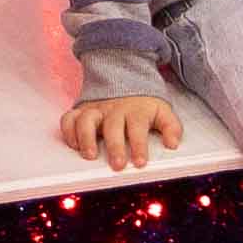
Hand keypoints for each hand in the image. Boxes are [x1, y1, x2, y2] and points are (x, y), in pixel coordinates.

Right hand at [63, 96, 183, 170]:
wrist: (124, 77)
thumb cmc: (143, 104)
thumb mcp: (162, 111)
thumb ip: (171, 127)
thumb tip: (173, 144)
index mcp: (136, 110)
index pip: (137, 127)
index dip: (138, 145)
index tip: (139, 162)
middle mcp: (114, 109)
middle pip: (112, 126)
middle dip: (114, 146)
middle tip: (117, 165)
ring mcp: (96, 109)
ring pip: (87, 120)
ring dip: (86, 137)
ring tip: (90, 155)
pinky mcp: (81, 110)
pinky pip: (69, 117)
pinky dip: (69, 130)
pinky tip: (74, 145)